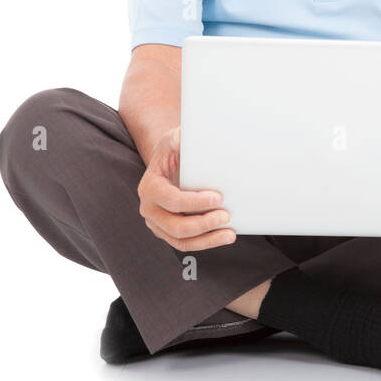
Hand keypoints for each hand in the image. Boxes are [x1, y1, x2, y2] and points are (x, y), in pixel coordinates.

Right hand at [137, 126, 234, 250]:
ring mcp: (158, 223)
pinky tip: (224, 236)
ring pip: (181, 240)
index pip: (171, 200)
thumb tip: (184, 136)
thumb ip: (178, 138)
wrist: (170, 164)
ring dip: (207, 239)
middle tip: (226, 216)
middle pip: (175, 225)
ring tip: (230, 234)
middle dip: (203, 223)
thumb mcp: (174, 139)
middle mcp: (149, 209)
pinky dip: (206, 243)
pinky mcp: (169, 232)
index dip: (194, 202)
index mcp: (150, 187)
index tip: (218, 198)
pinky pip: (186, 244)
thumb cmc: (175, 151)